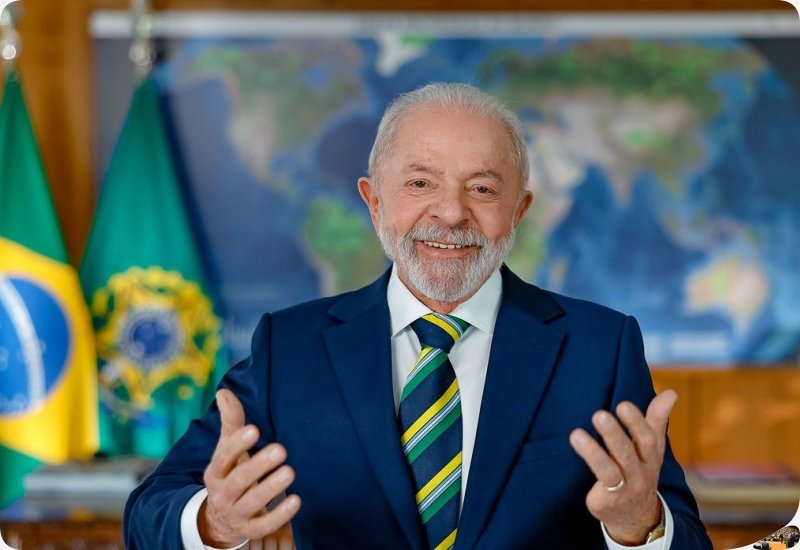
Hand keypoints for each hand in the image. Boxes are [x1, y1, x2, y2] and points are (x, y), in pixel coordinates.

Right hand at [199, 389, 300, 546]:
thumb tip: (224, 391)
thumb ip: (231, 422)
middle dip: (258, 465)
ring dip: (271, 488)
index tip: (254, 429)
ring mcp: (235, 513)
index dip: (238, 444)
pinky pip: (264, 525)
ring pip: (252, 502)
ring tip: (290, 471)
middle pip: (238, 480)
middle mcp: (222, 493)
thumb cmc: (230, 474)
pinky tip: (296, 500)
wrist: (218, 520)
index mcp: (216, 470)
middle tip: (281, 449)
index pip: (224, 456)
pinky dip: (280, 515)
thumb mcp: (227, 451)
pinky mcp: (249, 530)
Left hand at [569, 390, 676, 544]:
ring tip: (576, 434)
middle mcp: (639, 475)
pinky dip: (588, 475)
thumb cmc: (641, 472)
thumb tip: (671, 392)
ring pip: (609, 472)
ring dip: (593, 453)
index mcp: (650, 458)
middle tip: (599, 414)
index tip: (623, 405)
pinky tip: (576, 454)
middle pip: (627, 454)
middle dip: (614, 435)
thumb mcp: (652, 449)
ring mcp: (623, 491)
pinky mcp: (606, 503)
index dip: (636, 422)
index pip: (647, 439)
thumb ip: (657, 419)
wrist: (638, 519)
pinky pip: (598, 490)